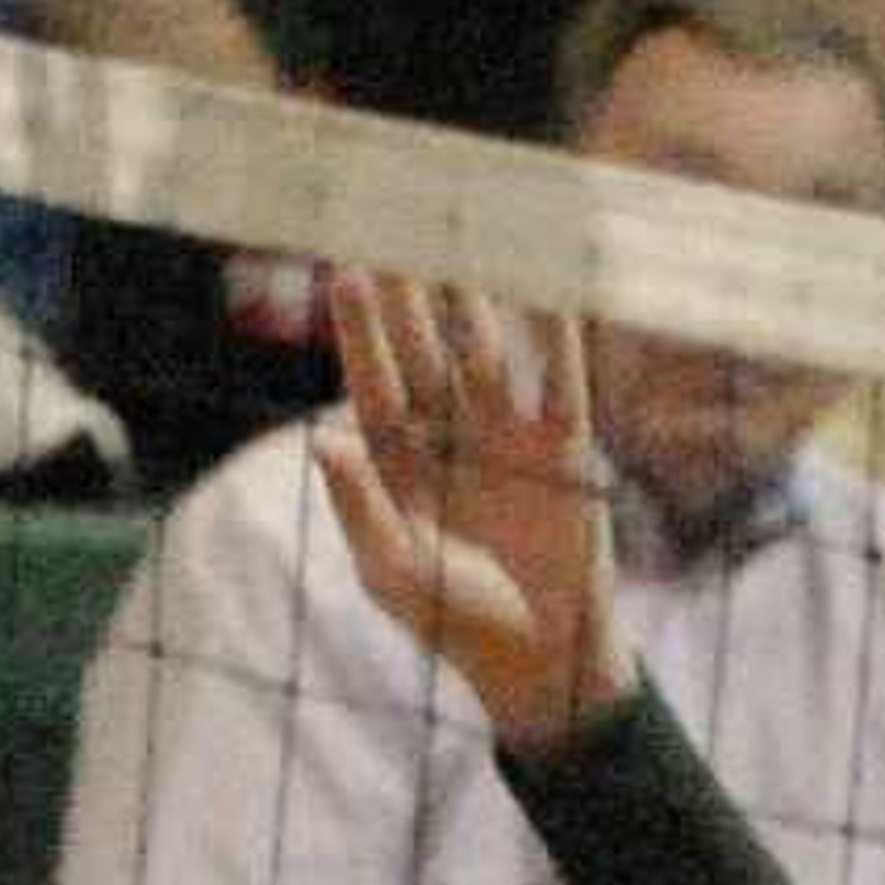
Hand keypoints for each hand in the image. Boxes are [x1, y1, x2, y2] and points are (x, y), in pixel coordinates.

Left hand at [312, 270, 628, 758]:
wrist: (540, 658)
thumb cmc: (452, 622)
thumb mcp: (392, 571)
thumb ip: (358, 506)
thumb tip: (320, 441)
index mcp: (400, 466)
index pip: (375, 383)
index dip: (361, 329)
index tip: (344, 269)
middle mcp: (451, 440)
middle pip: (426, 353)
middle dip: (411, 296)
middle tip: (396, 226)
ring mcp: (508, 438)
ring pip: (487, 353)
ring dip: (475, 300)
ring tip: (460, 238)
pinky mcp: (565, 448)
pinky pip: (561, 378)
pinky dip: (557, 333)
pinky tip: (549, 283)